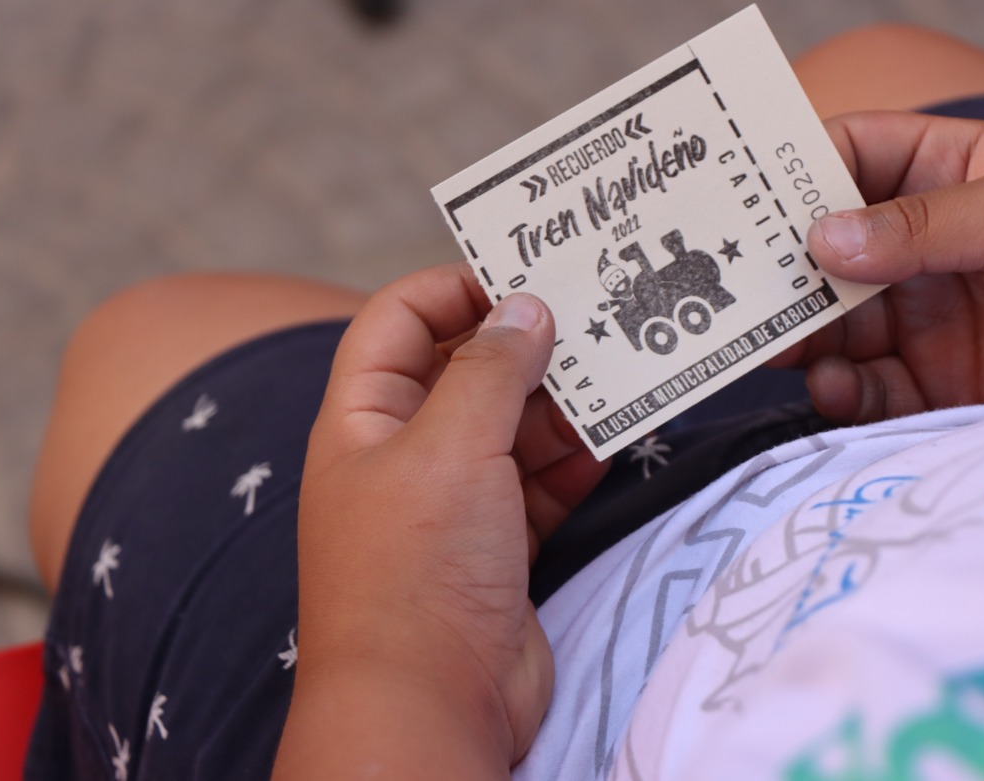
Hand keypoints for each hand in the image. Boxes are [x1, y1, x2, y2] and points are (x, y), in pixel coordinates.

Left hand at [274, 264, 606, 778]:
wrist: (427, 708)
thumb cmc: (416, 569)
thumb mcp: (451, 448)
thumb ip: (492, 370)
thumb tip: (527, 306)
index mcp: (363, 419)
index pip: (398, 321)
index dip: (454, 288)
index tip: (524, 276)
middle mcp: (404, 455)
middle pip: (465, 371)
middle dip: (525, 345)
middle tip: (595, 316)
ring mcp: (453, 504)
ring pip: (512, 429)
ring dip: (562, 405)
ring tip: (620, 373)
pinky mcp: (498, 547)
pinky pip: (540, 485)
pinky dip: (575, 463)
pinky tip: (617, 441)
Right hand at [774, 111, 983, 422]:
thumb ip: (920, 225)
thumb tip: (821, 239)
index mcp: (947, 174)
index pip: (854, 157)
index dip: (798, 171)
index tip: (744, 199)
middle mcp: (925, 246)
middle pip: (829, 253)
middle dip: (787, 272)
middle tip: (742, 295)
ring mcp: (928, 317)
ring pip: (838, 325)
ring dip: (804, 337)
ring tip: (781, 349)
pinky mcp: (939, 385)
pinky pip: (871, 390)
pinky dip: (843, 393)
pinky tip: (834, 388)